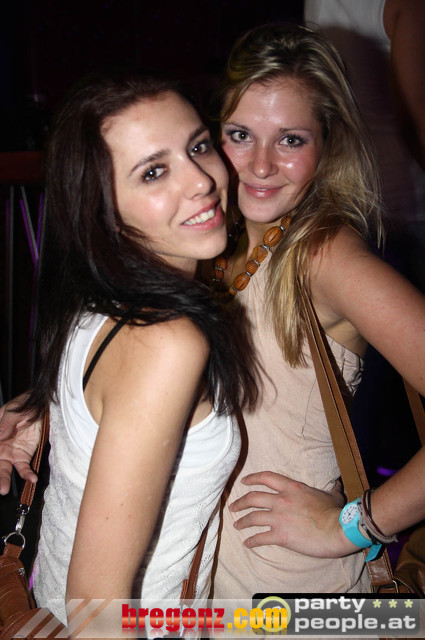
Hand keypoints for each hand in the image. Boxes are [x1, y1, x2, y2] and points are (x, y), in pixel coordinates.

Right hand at [0, 395, 39, 494]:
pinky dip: (27, 474)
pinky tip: (31, 479)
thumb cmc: (24, 406)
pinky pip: (24, 468)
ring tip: (4, 489)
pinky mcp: (24, 457)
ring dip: (4, 480)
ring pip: (5, 469)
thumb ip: (6, 423)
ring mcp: (10, 453)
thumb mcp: (14, 411)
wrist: (41, 408)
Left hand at [229, 471, 357, 557]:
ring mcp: (279, 518)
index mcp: (292, 487)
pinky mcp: (280, 536)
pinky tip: (247, 543)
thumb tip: (337, 484)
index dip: (253, 478)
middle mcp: (281, 500)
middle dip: (240, 502)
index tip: (244, 481)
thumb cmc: (336, 512)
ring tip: (236, 525)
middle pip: (253, 498)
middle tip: (233, 506)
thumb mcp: (333, 495)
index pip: (266, 478)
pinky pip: (261, 538)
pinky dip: (252, 541)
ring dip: (242, 521)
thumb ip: (331, 489)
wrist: (338, 530)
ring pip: (253, 517)